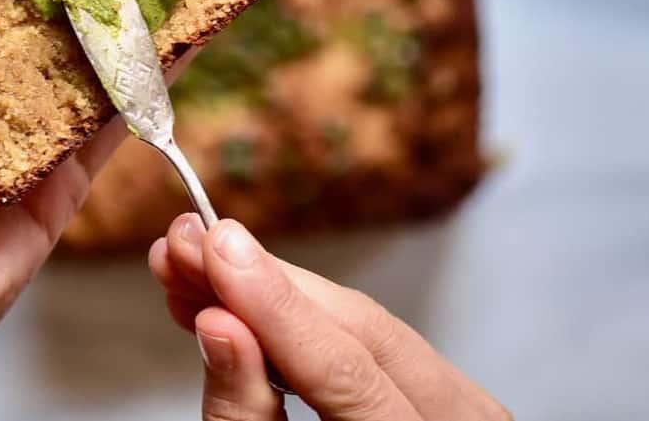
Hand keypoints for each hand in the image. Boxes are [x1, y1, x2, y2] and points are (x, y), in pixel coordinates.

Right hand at [149, 214, 510, 420]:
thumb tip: (219, 325)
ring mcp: (463, 412)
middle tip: (185, 245)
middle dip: (262, 284)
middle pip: (362, 331)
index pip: (349, 370)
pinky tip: (241, 302)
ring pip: (364, 327)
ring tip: (192, 267)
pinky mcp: (438, 400)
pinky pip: (367, 346)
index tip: (215, 249)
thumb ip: (246, 420)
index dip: (275, 304)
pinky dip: (298, 321)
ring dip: (271, 294)